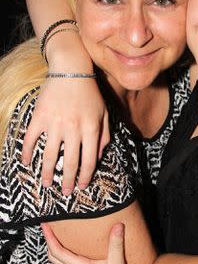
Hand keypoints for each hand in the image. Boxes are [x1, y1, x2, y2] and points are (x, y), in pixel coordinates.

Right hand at [21, 77, 109, 194]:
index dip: (85, 176)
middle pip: (70, 162)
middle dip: (68, 180)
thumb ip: (105, 136)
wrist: (71, 71)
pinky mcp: (40, 116)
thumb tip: (99, 157)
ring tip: (46, 183)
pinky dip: (26, 152)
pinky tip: (26, 162)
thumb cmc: (90, 94)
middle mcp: (74, 128)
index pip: (89, 160)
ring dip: (48, 172)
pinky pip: (31, 138)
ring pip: (50, 155)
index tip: (81, 186)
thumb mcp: (104, 114)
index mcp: (91, 129)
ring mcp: (55, 123)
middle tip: (65, 192)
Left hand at [41, 222, 143, 263]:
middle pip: (54, 259)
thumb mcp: (117, 263)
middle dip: (49, 243)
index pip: (58, 252)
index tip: (45, 225)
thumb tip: (117, 225)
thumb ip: (116, 243)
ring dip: (56, 251)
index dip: (49, 238)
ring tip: (58, 237)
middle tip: (48, 229)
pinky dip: (66, 256)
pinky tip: (76, 251)